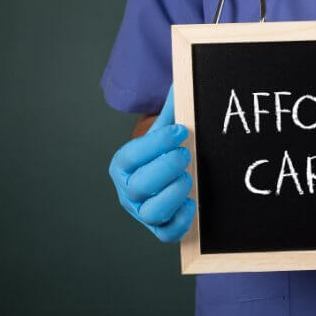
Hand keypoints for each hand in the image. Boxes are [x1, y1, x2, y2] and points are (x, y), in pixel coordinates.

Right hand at [108, 87, 195, 241]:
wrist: (166, 179)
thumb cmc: (164, 153)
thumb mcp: (165, 132)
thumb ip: (172, 111)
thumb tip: (182, 81)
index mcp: (123, 163)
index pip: (133, 154)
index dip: (157, 142)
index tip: (182, 131)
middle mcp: (128, 190)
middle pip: (139, 184)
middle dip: (165, 168)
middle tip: (186, 154)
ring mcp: (142, 211)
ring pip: (150, 212)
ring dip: (172, 195)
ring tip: (188, 179)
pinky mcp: (159, 228)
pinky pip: (166, 234)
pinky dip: (180, 222)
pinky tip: (192, 203)